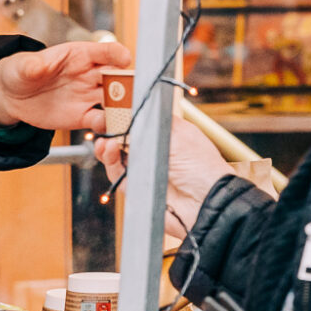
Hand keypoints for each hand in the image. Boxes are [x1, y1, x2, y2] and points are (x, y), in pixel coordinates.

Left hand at [0, 40, 132, 130]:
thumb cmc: (19, 72)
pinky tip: (107, 128)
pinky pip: (102, 121)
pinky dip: (108, 125)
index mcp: (79, 55)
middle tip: (131, 92)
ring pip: (115, 100)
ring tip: (123, 114)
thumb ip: (32, 65)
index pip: (105, 51)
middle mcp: (90, 75)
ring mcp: (88, 96)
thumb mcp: (22, 66)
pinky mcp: (83, 116)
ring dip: (122, 107)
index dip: (117, 54)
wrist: (12, 96)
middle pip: (117, 77)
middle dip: (128, 84)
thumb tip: (37, 66)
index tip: (124, 60)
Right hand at [95, 116, 232, 233]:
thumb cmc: (201, 166)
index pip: (142, 122)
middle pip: (127, 140)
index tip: (114, 110)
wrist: (206, 202)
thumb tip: (133, 108)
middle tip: (104, 126)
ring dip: (109, 149)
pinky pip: (119, 176)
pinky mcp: (139, 189)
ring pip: (119, 158)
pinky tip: (111, 152)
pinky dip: (112, 164)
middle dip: (113, 133)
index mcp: (168, 135)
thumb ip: (153, 120)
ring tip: (106, 142)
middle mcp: (156, 152)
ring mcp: (147, 171)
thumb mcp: (179, 134)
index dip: (127, 117)